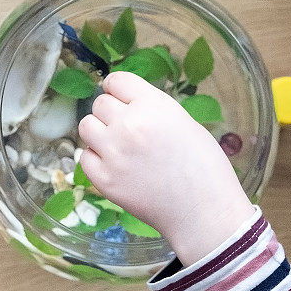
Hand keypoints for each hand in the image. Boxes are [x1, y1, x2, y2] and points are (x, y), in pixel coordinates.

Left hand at [77, 72, 254, 266]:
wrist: (203, 210)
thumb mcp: (185, 122)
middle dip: (111, 112)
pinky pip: (84, 156)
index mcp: (153, 105)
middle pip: (100, 103)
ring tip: (117, 145)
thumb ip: (154, 110)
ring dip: (99, 132)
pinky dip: (96, 158)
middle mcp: (129, 124)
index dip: (118, 89)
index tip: (120, 97)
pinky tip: (115, 165)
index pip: (117, 80)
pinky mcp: (104, 179)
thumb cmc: (205, 166)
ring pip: (86, 126)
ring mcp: (113, 152)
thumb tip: (130, 105)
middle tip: (127, 128)